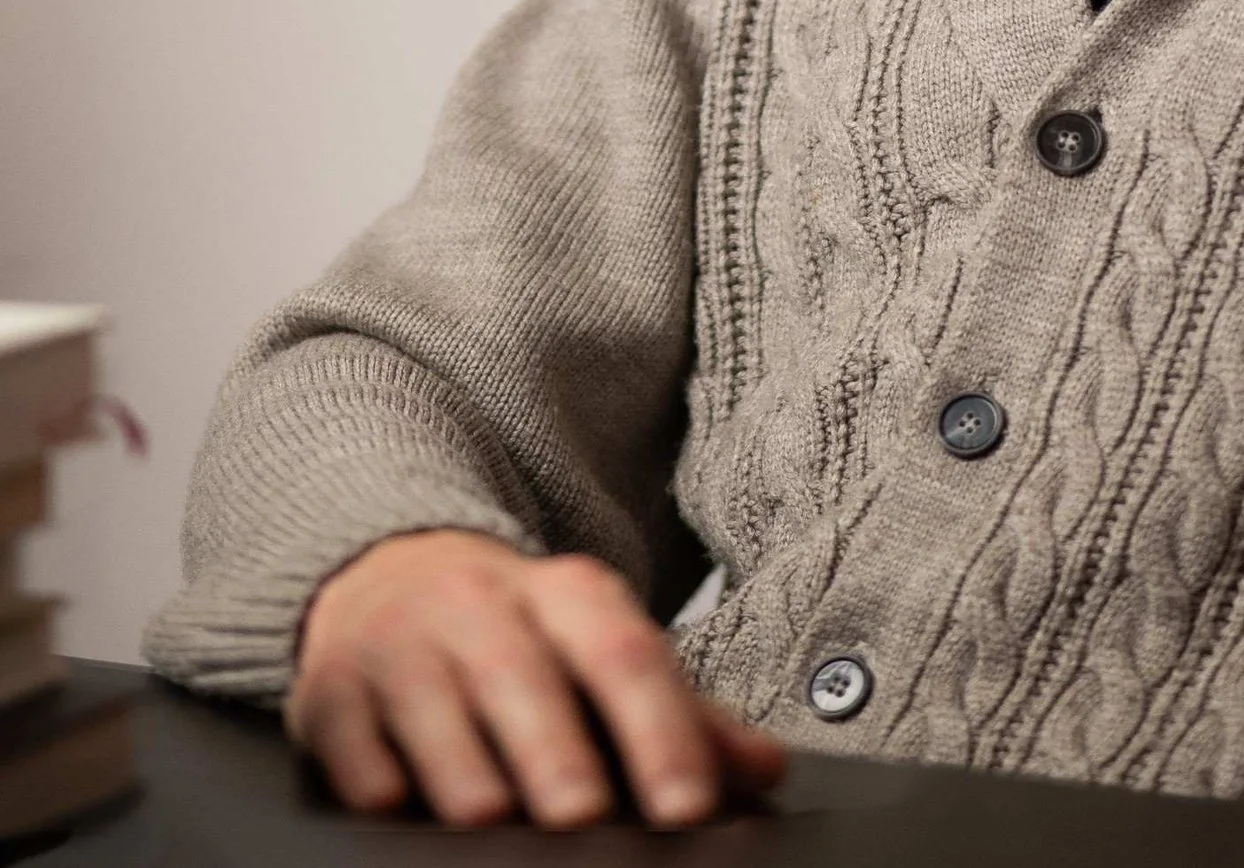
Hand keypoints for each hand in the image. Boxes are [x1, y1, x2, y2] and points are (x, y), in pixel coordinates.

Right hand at [286, 529, 785, 827]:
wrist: (394, 571)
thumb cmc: (519, 633)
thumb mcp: (602, 647)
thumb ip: (684, 713)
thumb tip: (766, 772)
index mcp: (571, 594)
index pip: (627, 655)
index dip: (660, 730)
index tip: (687, 805)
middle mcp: (485, 606)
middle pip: (527, 676)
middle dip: (557, 751)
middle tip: (585, 816)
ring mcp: (402, 644)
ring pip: (435, 708)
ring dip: (464, 771)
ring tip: (491, 819)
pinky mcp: (328, 690)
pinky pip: (347, 738)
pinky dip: (372, 776)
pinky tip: (392, 803)